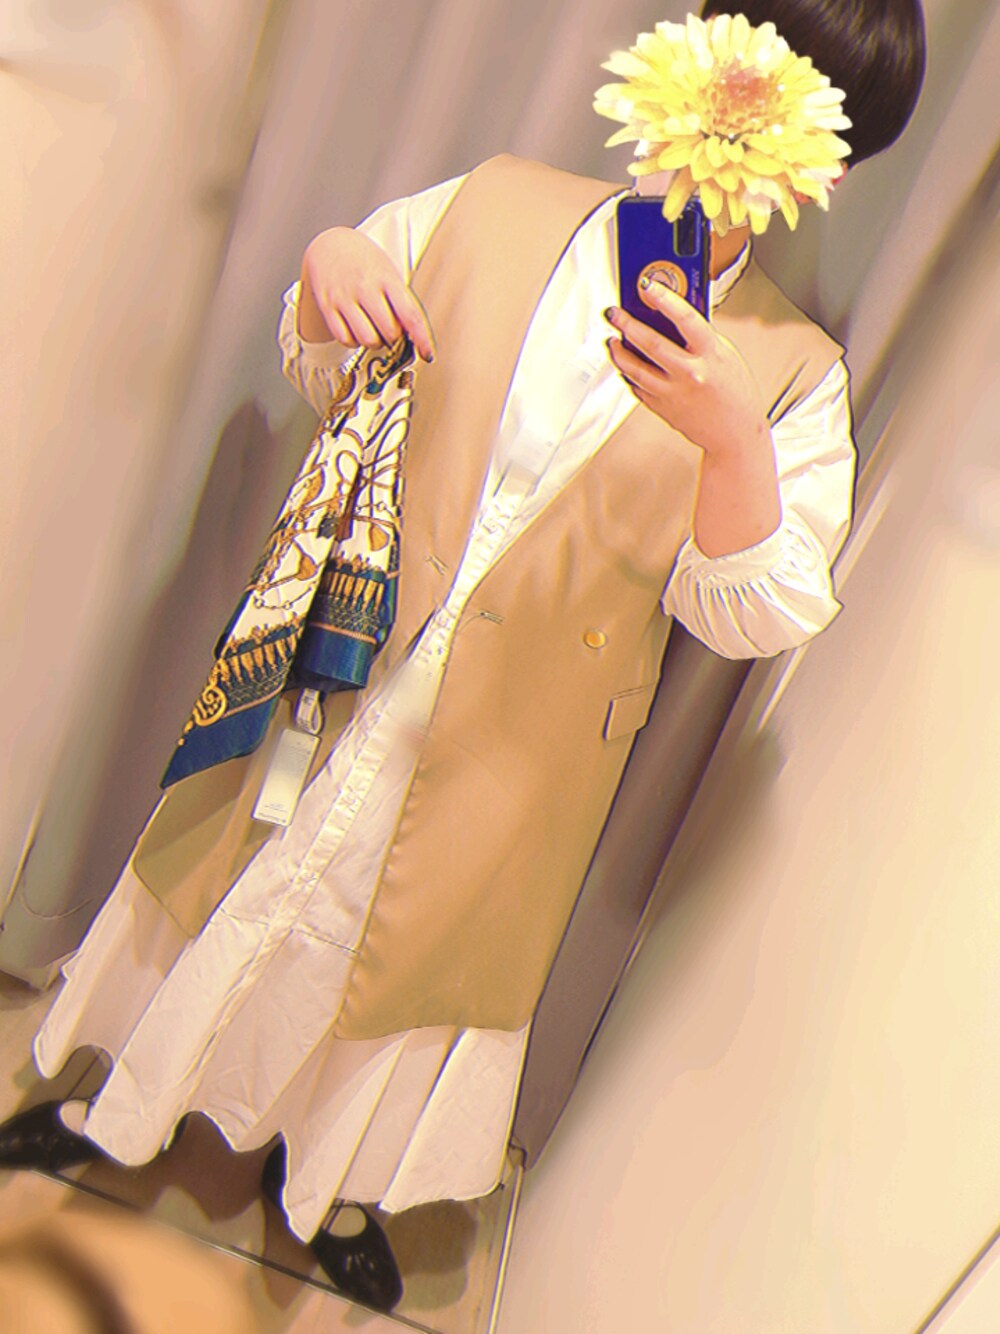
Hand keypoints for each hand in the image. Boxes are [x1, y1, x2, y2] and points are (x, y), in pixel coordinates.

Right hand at [300, 227, 435, 362]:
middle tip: (391, 332)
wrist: (331, 244)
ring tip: (373, 330)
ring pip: (368, 339)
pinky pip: (345, 338)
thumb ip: (401, 303)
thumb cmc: (366, 263)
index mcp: (387, 278)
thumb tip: (411, 337)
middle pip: (389, 331)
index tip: (427, 354)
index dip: (422, 339)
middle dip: (394, 339)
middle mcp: (365, 287)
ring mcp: (344, 297)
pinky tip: (356, 330)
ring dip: (375, 342)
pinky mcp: (327, 306)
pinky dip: (354, 341)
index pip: (410, 315)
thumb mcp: (389, 274)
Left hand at [605, 279, 769, 458]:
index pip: (684, 318)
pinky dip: (627, 374)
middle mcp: (691, 373)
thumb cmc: (735, 392)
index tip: (646, 286)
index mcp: (711, 354)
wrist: (735, 432)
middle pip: (650, 343)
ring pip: (635, 368)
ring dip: (618, 351)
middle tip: (614, 313)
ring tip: (612, 339)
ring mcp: (674, 393)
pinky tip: (623, 364)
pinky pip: (637, 388)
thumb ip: (700, 335)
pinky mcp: (662, 408)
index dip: (663, 298)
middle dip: (627, 324)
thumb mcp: (726, 354)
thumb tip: (672, 313)